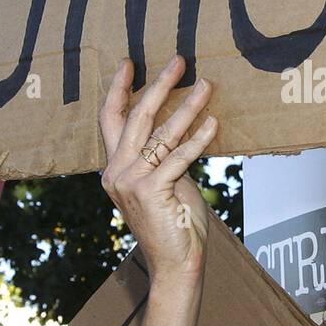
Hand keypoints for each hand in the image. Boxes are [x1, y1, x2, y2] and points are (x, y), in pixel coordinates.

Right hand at [99, 55, 217, 281]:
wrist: (176, 265)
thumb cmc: (175, 224)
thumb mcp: (167, 181)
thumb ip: (166, 155)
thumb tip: (184, 125)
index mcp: (115, 168)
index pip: (112, 120)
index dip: (119, 89)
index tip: (129, 61)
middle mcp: (116, 172)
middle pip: (135, 117)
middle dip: (158, 85)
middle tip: (178, 60)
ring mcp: (131, 182)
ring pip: (160, 133)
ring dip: (187, 106)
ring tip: (206, 85)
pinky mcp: (151, 191)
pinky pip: (178, 156)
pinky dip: (198, 138)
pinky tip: (213, 123)